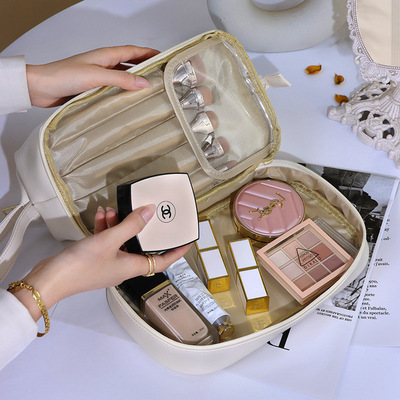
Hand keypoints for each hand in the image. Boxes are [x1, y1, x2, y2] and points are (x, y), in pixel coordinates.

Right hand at [13, 205, 190, 321]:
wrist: (49, 280)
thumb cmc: (80, 266)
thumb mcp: (109, 241)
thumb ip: (131, 225)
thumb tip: (150, 212)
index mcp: (132, 267)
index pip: (163, 261)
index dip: (177, 252)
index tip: (186, 241)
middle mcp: (123, 267)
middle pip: (141, 247)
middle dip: (143, 229)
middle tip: (146, 213)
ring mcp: (109, 263)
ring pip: (122, 241)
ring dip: (120, 225)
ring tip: (115, 209)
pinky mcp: (95, 259)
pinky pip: (106, 241)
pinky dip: (105, 228)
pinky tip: (100, 215)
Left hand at [26, 45, 158, 107]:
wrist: (41, 87)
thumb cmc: (63, 76)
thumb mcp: (96, 76)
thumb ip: (121, 79)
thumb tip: (144, 83)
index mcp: (105, 56)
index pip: (133, 51)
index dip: (149, 53)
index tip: (164, 58)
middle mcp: (103, 64)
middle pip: (130, 64)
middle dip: (146, 67)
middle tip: (161, 75)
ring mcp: (98, 77)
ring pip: (122, 77)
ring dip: (135, 81)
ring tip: (150, 89)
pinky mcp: (93, 89)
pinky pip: (114, 89)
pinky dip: (124, 92)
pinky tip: (129, 101)